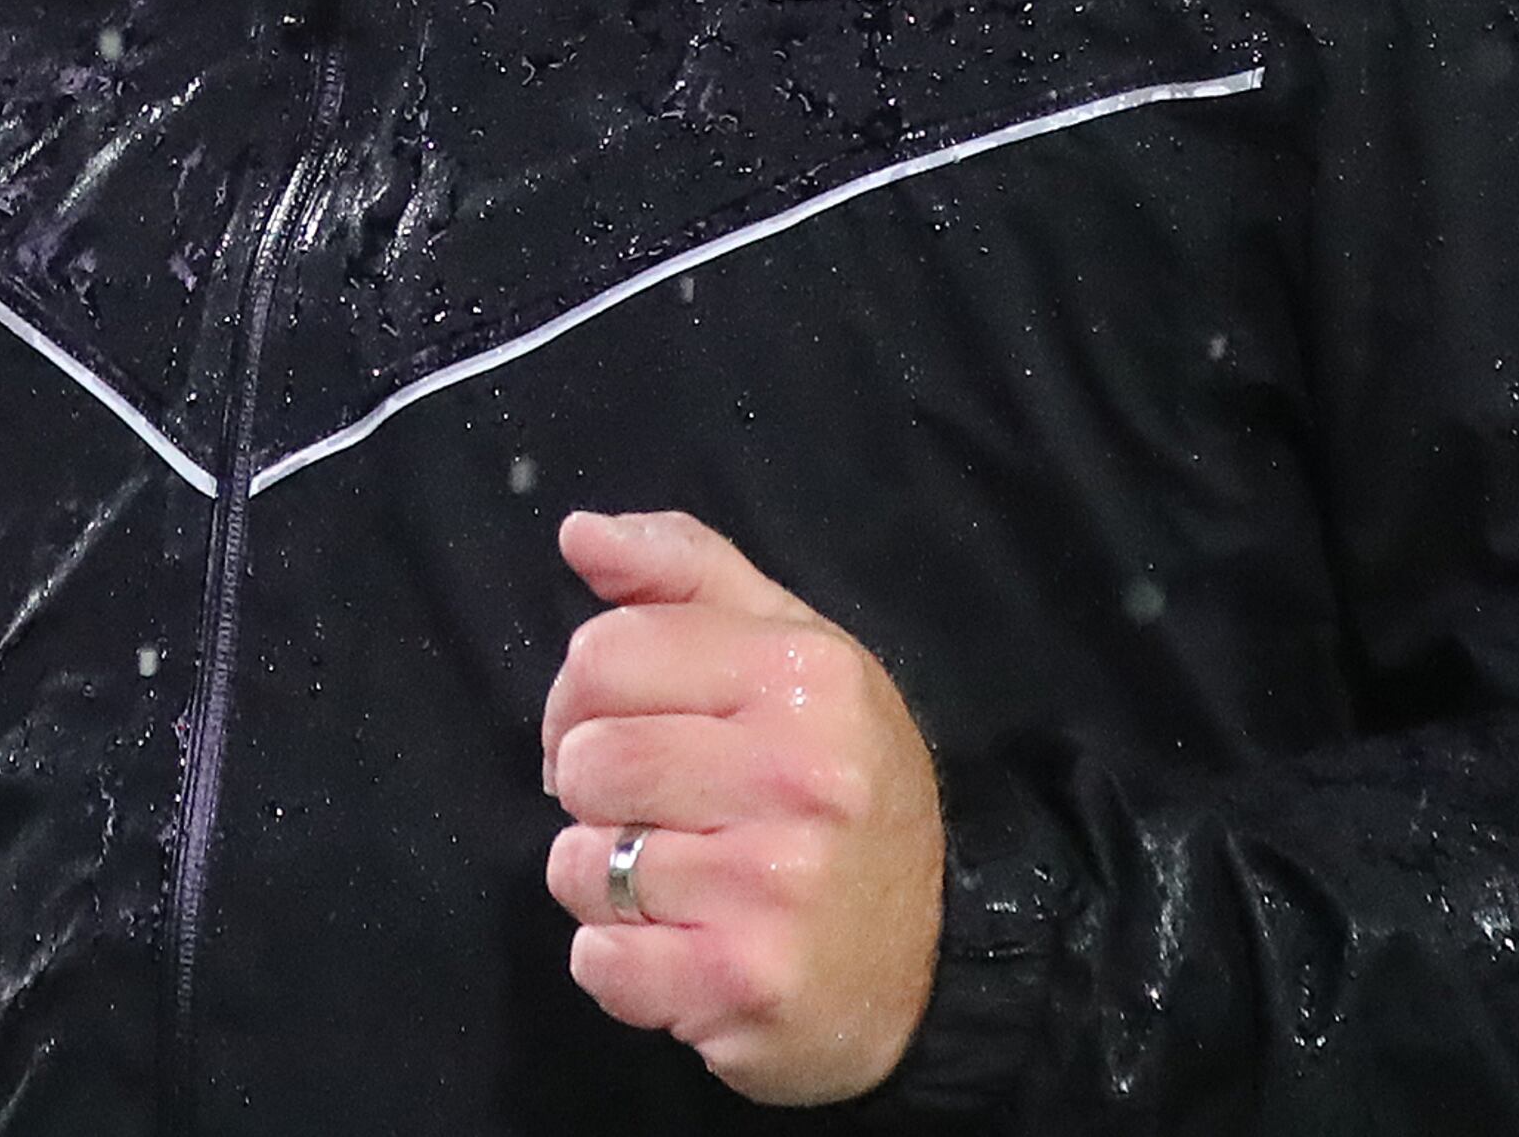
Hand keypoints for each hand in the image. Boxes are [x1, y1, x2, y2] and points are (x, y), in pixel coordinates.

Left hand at [539, 508, 944, 1106]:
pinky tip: (675, 949)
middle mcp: (798, 774)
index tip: (615, 727)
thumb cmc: (840, 784)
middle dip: (593, 791)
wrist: (939, 958)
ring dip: (603, 881)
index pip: (603, 653)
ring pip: (581, 865)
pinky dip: (615, 963)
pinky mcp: (745, 985)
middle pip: (584, 760)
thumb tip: (580, 533)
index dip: (580, 695)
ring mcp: (774, 888)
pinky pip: (599, 962)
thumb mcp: (788, 648)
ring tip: (671, 882)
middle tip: (650, 811)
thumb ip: (684, 572)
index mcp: (803, 674)